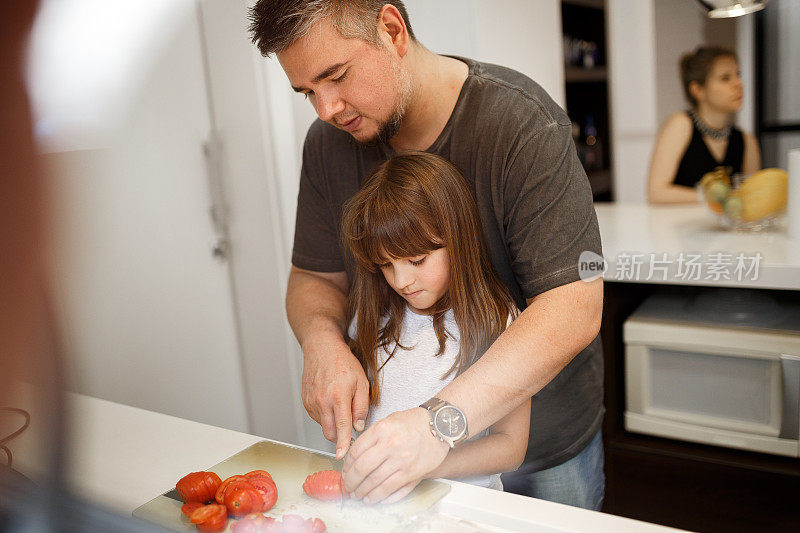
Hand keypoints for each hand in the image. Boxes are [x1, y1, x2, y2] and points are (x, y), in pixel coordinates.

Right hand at [300, 336, 368, 458]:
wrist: (321, 348)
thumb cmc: (343, 362)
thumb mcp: (362, 381)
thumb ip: (361, 406)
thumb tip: (358, 426)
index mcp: (338, 397)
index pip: (341, 428)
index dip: (343, 444)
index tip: (342, 456)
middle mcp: (321, 402)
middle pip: (330, 432)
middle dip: (340, 434)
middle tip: (349, 423)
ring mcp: (311, 402)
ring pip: (323, 425)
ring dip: (332, 422)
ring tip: (339, 403)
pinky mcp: (305, 401)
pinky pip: (316, 417)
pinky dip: (325, 415)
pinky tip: (330, 400)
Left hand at [341, 407, 448, 503]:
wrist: (440, 425)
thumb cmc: (414, 422)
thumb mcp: (389, 421)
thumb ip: (372, 436)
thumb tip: (355, 456)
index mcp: (382, 430)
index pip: (356, 452)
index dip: (347, 466)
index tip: (345, 472)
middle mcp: (391, 445)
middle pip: (362, 469)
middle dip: (351, 482)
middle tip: (348, 486)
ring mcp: (402, 461)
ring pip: (375, 483)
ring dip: (363, 492)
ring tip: (358, 495)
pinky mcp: (412, 473)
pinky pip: (391, 490)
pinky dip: (380, 497)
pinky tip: (373, 498)